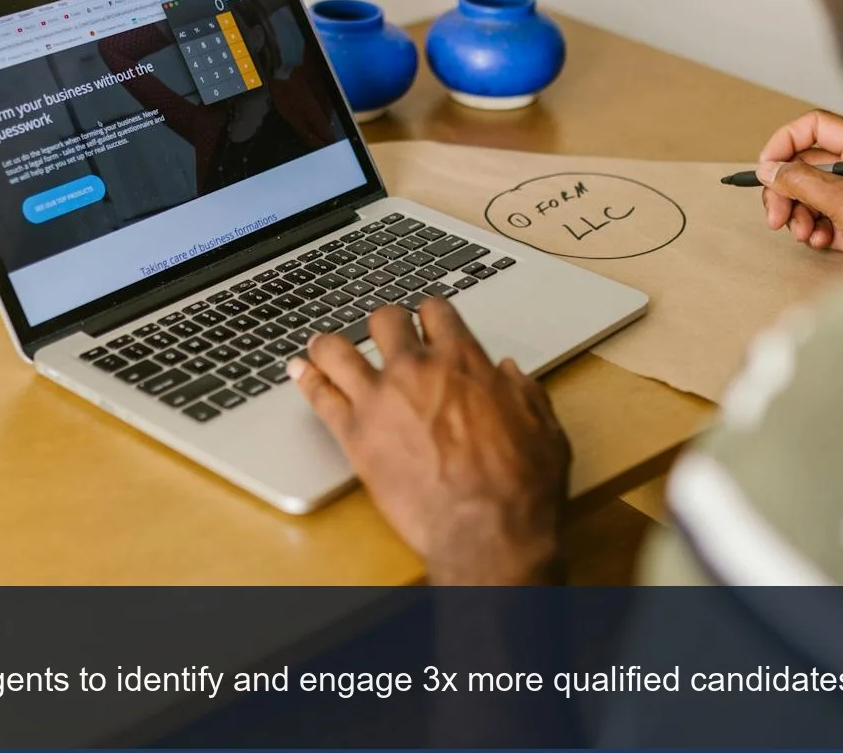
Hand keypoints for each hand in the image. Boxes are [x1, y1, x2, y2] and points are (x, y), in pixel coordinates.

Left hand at [287, 297, 569, 584]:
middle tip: (382, 331)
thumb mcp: (542, 428)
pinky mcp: (355, 435)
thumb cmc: (519, 485)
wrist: (486, 530)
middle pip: (385, 321)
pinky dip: (307, 379)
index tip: (426, 319)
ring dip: (330, 343)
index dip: (430, 312)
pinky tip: (299, 371)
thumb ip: (524, 392)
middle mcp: (417, 370)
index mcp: (464, 362)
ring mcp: (380, 400)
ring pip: (339, 350)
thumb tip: (509, 373)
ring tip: (323, 344)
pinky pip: (320, 396)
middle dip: (385, 322)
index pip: (437, 312)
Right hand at [757, 109, 842, 269]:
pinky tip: (820, 242)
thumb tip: (770, 169)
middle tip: (776, 215)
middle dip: (786, 189)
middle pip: (806, 166)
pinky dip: (813, 231)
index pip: (816, 128)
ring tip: (802, 233)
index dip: (786, 143)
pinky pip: (822, 221)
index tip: (766, 168)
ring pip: (810, 196)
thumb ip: (807, 182)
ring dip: (797, 214)